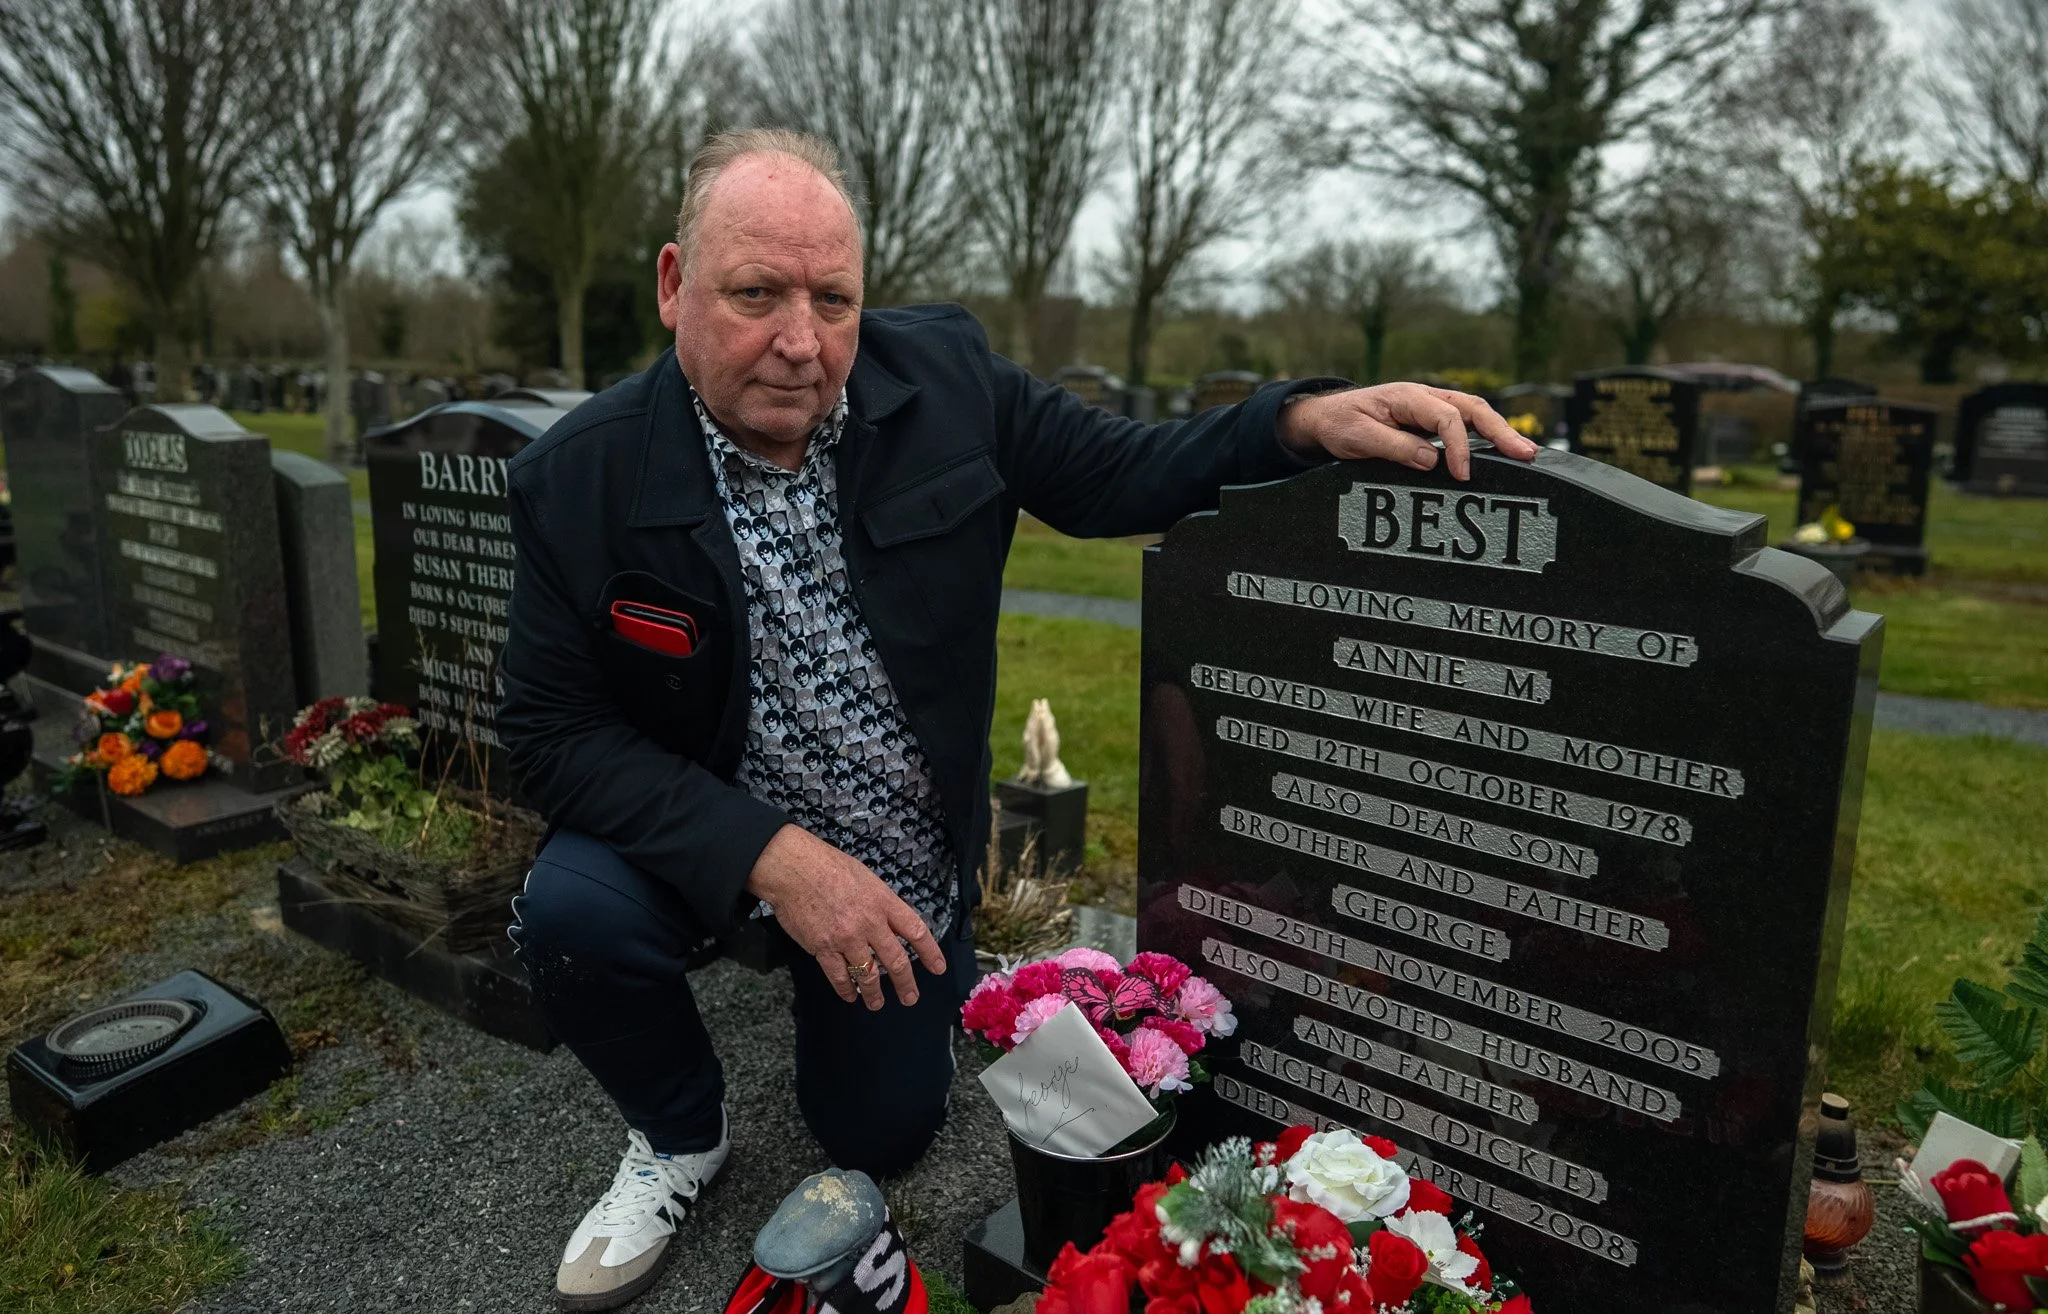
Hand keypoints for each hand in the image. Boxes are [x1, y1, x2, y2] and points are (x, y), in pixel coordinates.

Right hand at [746, 824, 946, 1009]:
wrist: (793, 869)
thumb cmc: (826, 865)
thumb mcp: (865, 877)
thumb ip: (879, 902)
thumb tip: (888, 922)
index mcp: (883, 902)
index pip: (915, 930)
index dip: (930, 952)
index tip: (938, 967)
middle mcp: (870, 923)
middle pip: (896, 961)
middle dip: (906, 984)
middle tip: (910, 998)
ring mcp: (847, 938)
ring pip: (868, 975)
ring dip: (875, 993)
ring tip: (877, 1003)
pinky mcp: (824, 949)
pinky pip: (839, 977)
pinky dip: (847, 990)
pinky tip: (850, 996)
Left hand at [1277, 383, 1539, 479]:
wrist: (1326, 416)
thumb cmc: (1340, 424)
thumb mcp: (1358, 437)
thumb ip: (1394, 447)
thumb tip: (1432, 461)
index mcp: (1408, 397)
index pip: (1446, 417)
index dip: (1458, 446)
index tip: (1461, 475)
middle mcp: (1425, 398)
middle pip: (1474, 409)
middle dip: (1501, 431)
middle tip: (1526, 454)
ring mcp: (1431, 408)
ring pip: (1475, 415)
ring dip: (1501, 433)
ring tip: (1526, 453)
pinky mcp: (1431, 421)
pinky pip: (1466, 426)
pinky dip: (1486, 438)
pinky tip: (1503, 452)